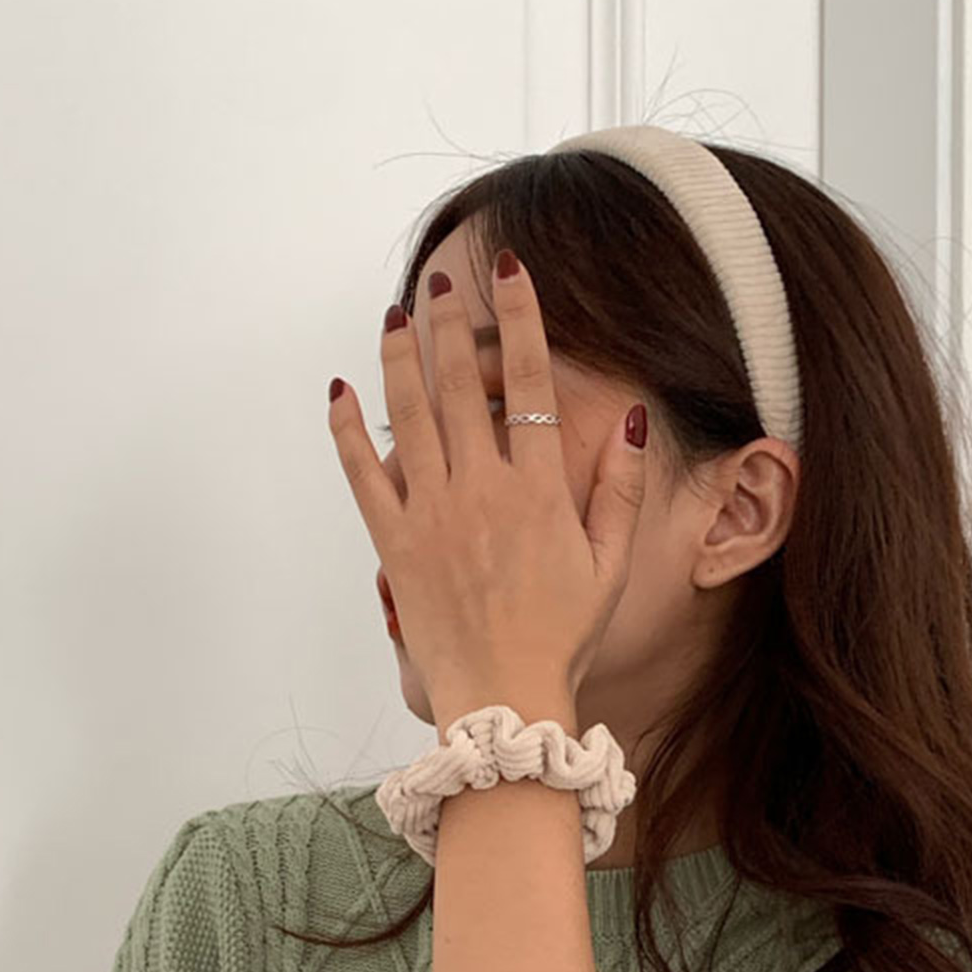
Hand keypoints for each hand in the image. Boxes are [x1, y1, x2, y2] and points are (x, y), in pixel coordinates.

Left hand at [326, 249, 648, 716]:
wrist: (504, 698)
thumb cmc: (563, 638)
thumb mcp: (611, 566)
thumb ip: (622, 490)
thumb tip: (631, 419)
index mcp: (541, 491)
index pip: (532, 382)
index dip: (521, 319)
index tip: (511, 273)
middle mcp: (483, 489)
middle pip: (462, 384)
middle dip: (449, 324)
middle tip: (439, 284)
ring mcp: (433, 514)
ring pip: (409, 415)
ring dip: (399, 358)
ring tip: (394, 316)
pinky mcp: (395, 544)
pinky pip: (363, 474)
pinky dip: (346, 430)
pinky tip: (340, 391)